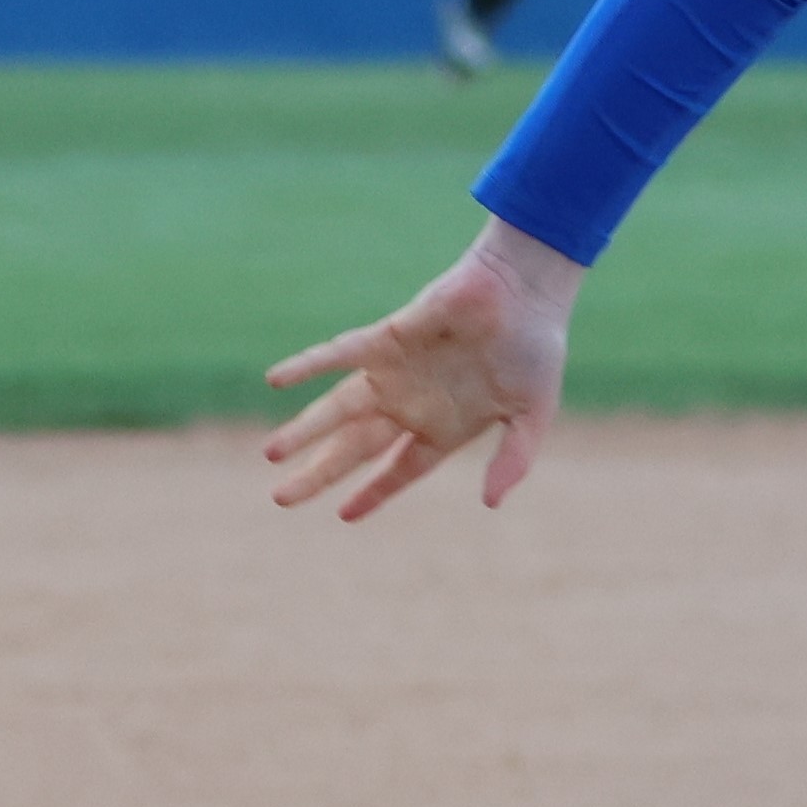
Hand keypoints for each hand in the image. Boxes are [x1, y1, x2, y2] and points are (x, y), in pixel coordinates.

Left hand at [263, 220, 585, 520]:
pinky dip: (307, 366)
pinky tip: (275, 381)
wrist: (528, 290)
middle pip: (354, 447)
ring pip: (338, 409)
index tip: (344, 515)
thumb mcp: (532, 415)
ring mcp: (395, 372)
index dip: (373, 494)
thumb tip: (490, 503)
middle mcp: (411, 403)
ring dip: (304, 431)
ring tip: (271, 455)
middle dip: (319, 474)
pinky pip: (338, 355)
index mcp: (443, 427)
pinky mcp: (387, 338)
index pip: (398, 469)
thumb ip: (513, 459)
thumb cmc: (535, 348)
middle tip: (280, 499)